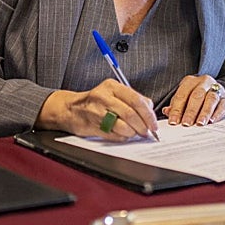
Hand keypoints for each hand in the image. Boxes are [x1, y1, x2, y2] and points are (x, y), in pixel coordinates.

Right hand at [37, 79, 157, 141]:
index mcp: (111, 86)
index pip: (136, 100)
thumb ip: (131, 98)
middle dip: (142, 126)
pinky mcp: (93, 126)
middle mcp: (104, 97)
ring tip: (133, 133)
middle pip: (130, 114)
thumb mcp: (113, 93)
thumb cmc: (95, 102)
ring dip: (132, 133)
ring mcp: (97, 112)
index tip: (153, 124)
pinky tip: (122, 135)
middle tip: (146, 132)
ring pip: (123, 126)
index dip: (148, 114)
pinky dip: (122, 138)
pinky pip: (114, 135)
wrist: (70, 109)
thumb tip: (149, 110)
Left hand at [162, 75, 224, 125]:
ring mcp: (216, 89)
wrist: (213, 91)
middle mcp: (204, 82)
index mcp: (190, 81)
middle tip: (186, 124)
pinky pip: (222, 105)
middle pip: (196, 96)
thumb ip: (175, 106)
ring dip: (204, 112)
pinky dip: (217, 114)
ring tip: (199, 123)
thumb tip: (167, 112)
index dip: (177, 109)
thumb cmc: (194, 96)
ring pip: (211, 99)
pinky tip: (212, 121)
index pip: (182, 95)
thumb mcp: (183, 98)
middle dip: (190, 111)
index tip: (174, 121)